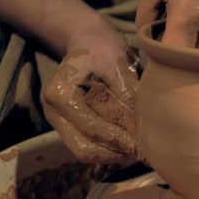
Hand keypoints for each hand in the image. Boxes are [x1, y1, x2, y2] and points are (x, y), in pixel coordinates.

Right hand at [42, 21, 138, 164]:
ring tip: (140, 151)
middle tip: (145, 152)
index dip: (119, 138)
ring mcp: (59, 122)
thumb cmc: (103, 50)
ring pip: (86, 153)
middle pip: (84, 148)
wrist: (87, 43)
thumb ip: (128, 94)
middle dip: (116, 152)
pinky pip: (88, 147)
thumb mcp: (118, 65)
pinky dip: (110, 150)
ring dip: (114, 155)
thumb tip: (145, 124)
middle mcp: (53, 111)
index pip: (91, 126)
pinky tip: (130, 145)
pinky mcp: (69, 127)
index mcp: (60, 93)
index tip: (144, 142)